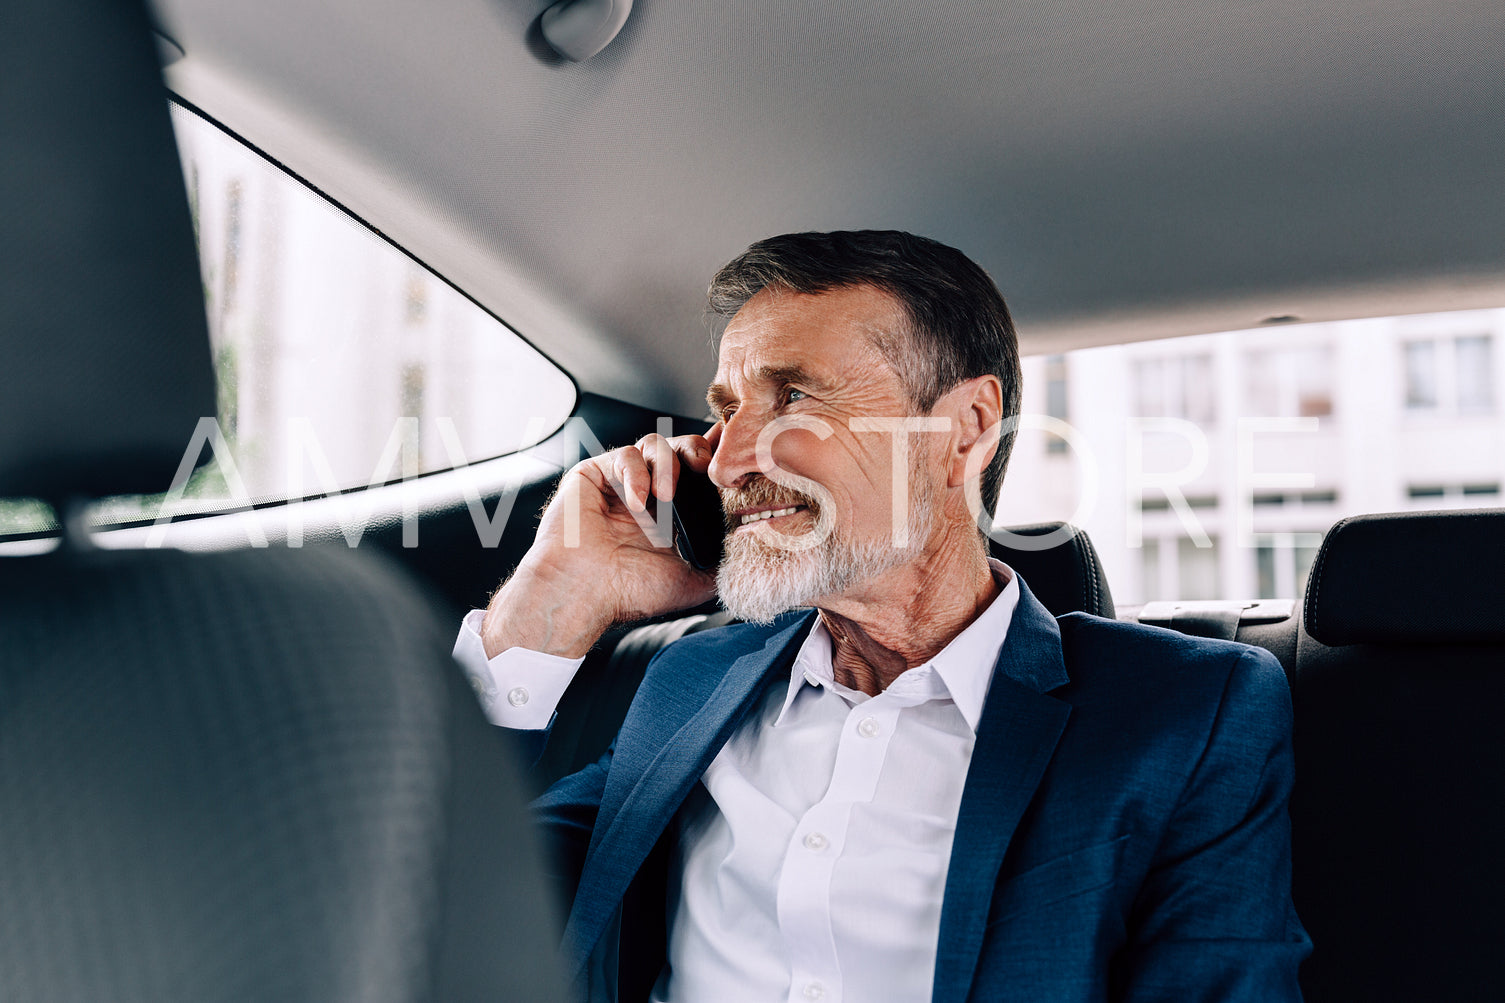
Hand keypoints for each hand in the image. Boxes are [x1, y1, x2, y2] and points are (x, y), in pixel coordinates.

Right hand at [480, 425, 722, 658]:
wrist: (584, 593)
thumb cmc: (631, 592)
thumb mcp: (694, 579)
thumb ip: (723, 557)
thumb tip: (754, 537)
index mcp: (676, 512)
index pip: (702, 472)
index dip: (719, 460)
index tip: (735, 456)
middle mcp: (651, 492)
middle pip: (683, 447)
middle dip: (698, 451)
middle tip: (703, 467)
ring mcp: (624, 481)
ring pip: (656, 444)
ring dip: (667, 464)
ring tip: (666, 496)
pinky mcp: (596, 472)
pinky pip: (624, 455)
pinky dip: (636, 474)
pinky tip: (637, 503)